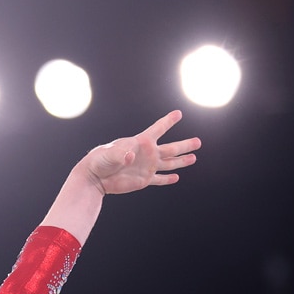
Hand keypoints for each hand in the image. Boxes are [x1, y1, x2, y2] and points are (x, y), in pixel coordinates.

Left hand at [84, 110, 200, 195]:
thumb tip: (131, 157)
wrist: (95, 177)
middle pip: (170, 149)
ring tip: (194, 157)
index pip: (158, 129)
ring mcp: (146, 167)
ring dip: (181, 161)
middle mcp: (147, 154)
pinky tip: (176, 177)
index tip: (178, 113)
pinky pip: (158, 179)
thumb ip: (121, 154)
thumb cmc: (100, 160)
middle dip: (185, 145)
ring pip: (169, 164)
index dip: (168, 121)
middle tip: (198, 141)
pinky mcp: (143, 180)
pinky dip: (167, 179)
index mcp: (141, 142)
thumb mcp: (110, 154)